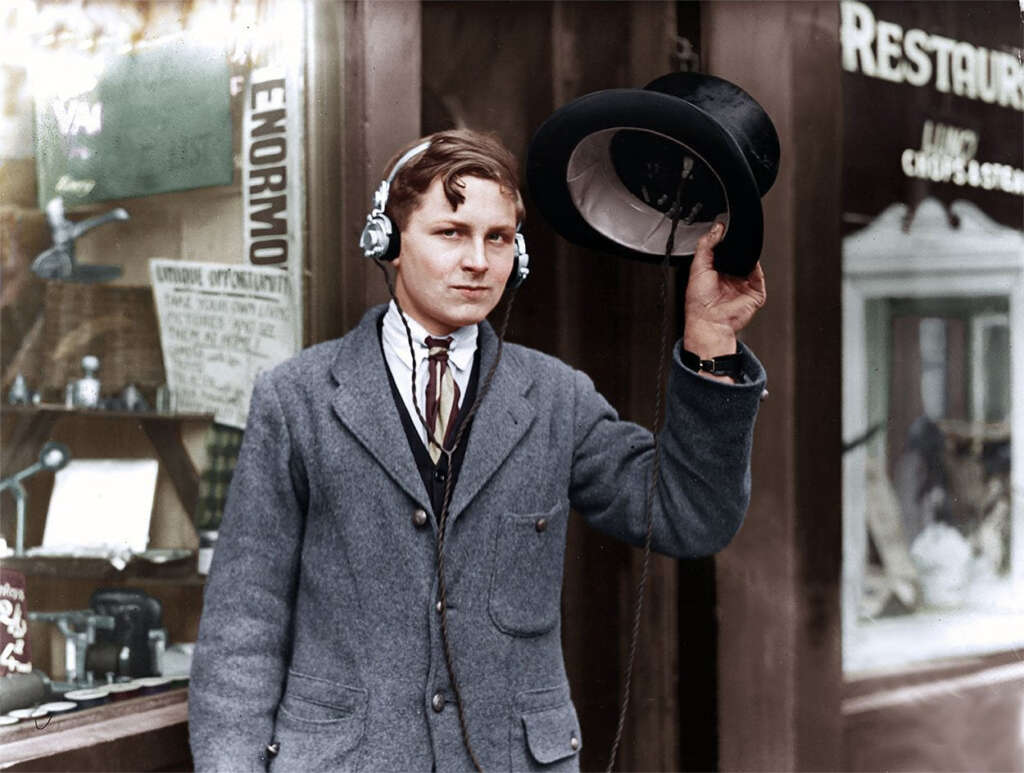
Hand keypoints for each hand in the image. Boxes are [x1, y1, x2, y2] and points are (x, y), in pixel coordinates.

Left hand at [683, 222, 766, 376]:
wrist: (710, 321)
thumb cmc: (699, 303)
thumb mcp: (698, 267)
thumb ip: (706, 246)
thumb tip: (716, 228)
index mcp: (715, 271)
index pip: (723, 250)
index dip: (723, 239)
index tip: (723, 227)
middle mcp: (730, 277)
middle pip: (738, 255)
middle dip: (737, 246)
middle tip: (732, 237)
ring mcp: (743, 284)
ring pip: (750, 262)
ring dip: (747, 254)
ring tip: (739, 250)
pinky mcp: (755, 291)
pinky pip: (759, 273)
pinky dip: (756, 264)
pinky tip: (748, 259)